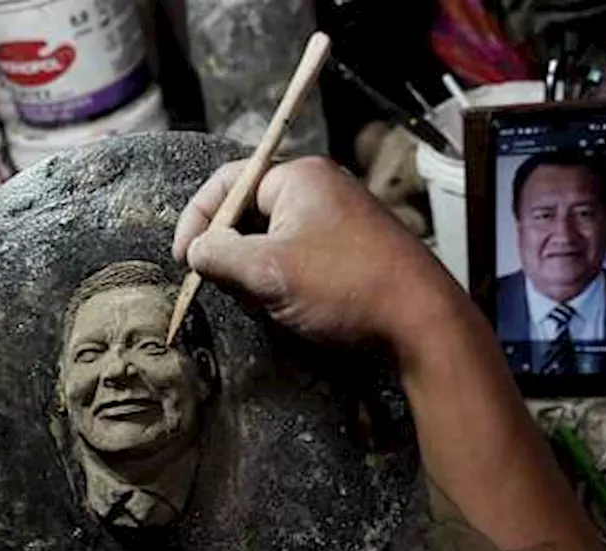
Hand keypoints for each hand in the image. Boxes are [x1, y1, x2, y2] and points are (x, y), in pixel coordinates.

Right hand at [172, 157, 458, 344]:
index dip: (197, 218)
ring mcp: (337, 219)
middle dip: (229, 251)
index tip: (185, 259)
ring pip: (270, 239)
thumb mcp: (267, 269)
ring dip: (255, 271)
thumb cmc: (343, 285)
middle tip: (224, 285)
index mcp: (298, 177)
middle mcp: (319, 189)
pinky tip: (289, 307)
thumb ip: (219, 255)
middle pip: (248, 211)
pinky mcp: (349, 250)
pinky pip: (297, 256)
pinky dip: (281, 280)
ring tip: (263, 300)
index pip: (228, 182)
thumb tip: (197, 252)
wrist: (420, 319)